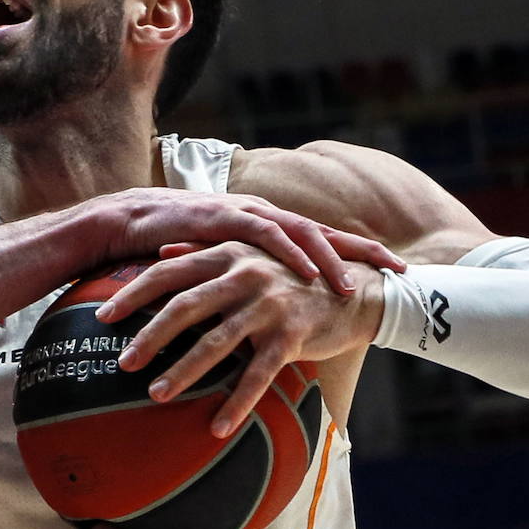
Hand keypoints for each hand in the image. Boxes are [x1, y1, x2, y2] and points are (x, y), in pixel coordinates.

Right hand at [94, 188, 403, 295]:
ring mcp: (246, 214)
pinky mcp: (224, 219)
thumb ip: (246, 283)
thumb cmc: (172, 248)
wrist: (128, 221)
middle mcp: (263, 215)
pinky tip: (307, 272)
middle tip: (400, 272)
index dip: (359, 254)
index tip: (396, 271)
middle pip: (325, 232)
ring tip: (353, 286)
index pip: (321, 238)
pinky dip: (290, 252)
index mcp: (266, 227)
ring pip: (302, 232)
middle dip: (364, 252)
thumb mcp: (220, 269)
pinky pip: (266, 235)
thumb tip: (272, 314)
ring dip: (330, 258)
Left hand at [95, 241, 386, 436]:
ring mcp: (268, 304)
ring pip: (216, 342)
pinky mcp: (292, 334)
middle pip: (185, 307)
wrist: (356, 290)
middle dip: (149, 336)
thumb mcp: (249, 257)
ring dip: (184, 371)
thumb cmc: (292, 276)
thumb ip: (204, 253)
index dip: (133, 293)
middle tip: (122, 364)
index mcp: (228, 255)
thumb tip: (160, 254)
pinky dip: (236, 402)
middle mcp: (244, 275)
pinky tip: (216, 427)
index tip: (102, 316)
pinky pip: (258, 374)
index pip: (169, 272)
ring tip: (156, 395)